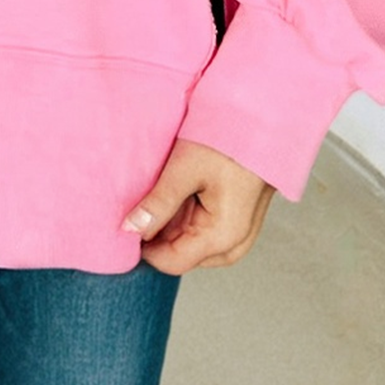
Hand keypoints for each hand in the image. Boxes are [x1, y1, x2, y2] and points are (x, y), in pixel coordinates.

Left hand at [120, 137, 276, 274]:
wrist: (261, 122)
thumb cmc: (226, 141)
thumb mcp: (185, 169)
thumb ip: (158, 203)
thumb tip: (130, 229)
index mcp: (222, 237)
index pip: (171, 262)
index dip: (143, 248)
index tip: (124, 225)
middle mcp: (234, 243)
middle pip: (181, 255)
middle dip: (157, 236)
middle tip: (142, 204)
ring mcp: (237, 234)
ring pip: (191, 243)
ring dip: (171, 225)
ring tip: (161, 194)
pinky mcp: (235, 220)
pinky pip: (203, 231)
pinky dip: (185, 218)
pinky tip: (177, 194)